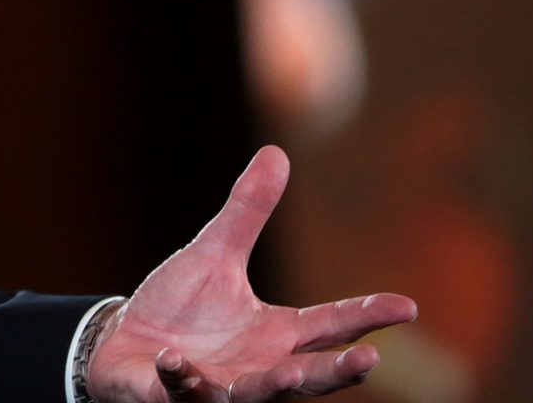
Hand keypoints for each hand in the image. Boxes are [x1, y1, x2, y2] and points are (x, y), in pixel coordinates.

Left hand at [85, 147, 416, 402]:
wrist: (125, 343)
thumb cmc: (179, 307)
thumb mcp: (214, 254)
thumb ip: (247, 213)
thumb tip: (276, 153)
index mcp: (275, 335)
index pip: (329, 326)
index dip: (366, 316)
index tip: (407, 306)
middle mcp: (256, 368)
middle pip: (306, 375)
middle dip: (336, 372)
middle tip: (369, 361)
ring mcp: (218, 388)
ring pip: (254, 395)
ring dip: (271, 386)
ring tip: (289, 372)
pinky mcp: (174, 396)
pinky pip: (181, 391)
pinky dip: (180, 378)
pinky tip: (173, 361)